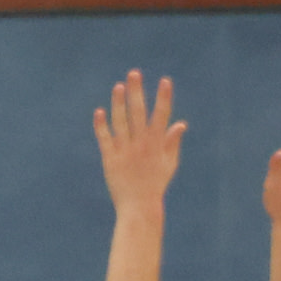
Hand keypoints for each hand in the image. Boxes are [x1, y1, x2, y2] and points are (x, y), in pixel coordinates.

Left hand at [91, 68, 179, 205]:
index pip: (161, 116)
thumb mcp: (170, 163)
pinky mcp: (110, 159)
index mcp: (157, 144)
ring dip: (119, 103)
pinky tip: (99, 111)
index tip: (165, 81)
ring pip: (120, 122)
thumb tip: (181, 123)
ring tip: (118, 86)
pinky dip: (101, 125)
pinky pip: (105, 139)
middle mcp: (141, 144)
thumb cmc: (156, 184)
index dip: (164, 98)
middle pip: (138, 113)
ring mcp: (125, 151)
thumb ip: (173, 142)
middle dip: (137, 91)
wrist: (139, 206)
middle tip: (134, 73)